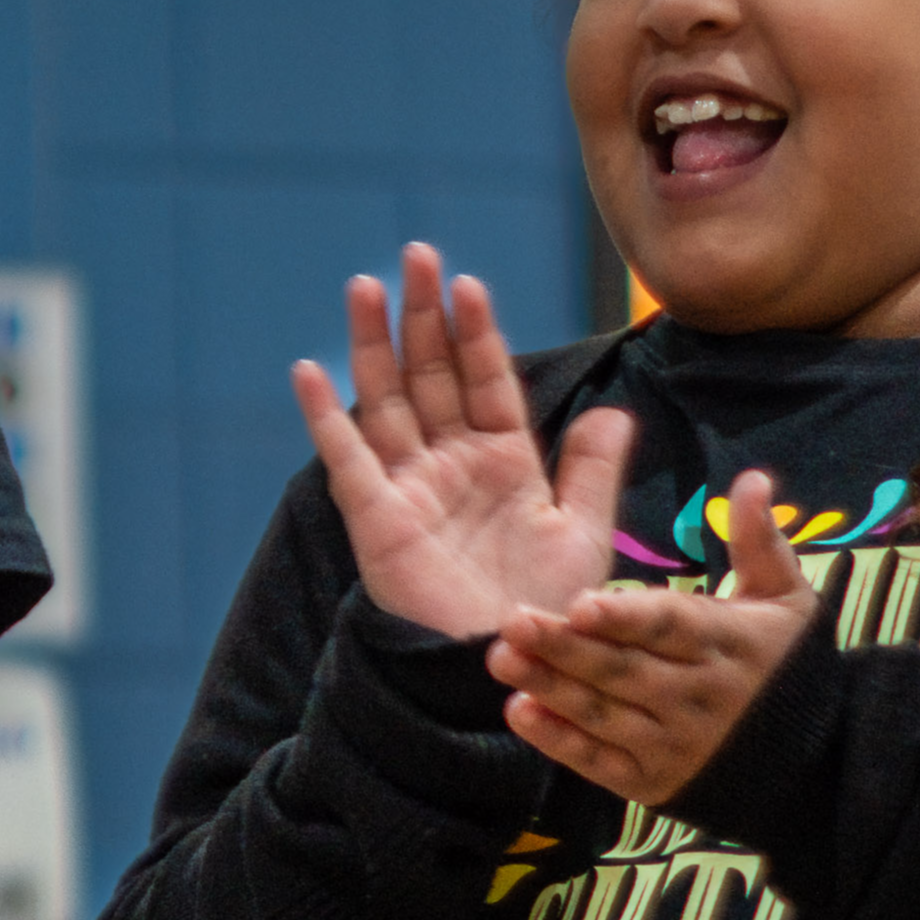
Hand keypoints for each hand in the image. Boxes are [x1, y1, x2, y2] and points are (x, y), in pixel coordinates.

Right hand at [291, 247, 632, 641]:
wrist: (505, 664)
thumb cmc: (548, 607)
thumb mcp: (584, 531)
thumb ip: (592, 470)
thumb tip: (612, 411)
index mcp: (502, 460)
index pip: (485, 380)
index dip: (477, 332)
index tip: (468, 283)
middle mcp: (450, 463)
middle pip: (430, 374)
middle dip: (423, 315)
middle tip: (416, 255)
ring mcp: (409, 486)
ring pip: (386, 400)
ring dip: (373, 344)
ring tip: (364, 287)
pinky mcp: (376, 519)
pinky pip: (346, 459)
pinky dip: (324, 417)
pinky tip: (307, 373)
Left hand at [492, 470, 814, 804]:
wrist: (810, 761)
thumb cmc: (784, 663)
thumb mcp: (785, 600)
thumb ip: (759, 541)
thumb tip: (752, 477)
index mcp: (727, 644)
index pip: (671, 628)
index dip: (626, 618)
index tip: (579, 602)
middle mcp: (699, 696)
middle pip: (624, 670)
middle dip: (566, 647)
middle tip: (510, 620)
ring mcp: (674, 743)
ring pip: (604, 714)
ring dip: (550, 687)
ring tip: (500, 658)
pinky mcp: (650, 782)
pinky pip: (599, 762)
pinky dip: (558, 742)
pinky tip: (519, 712)